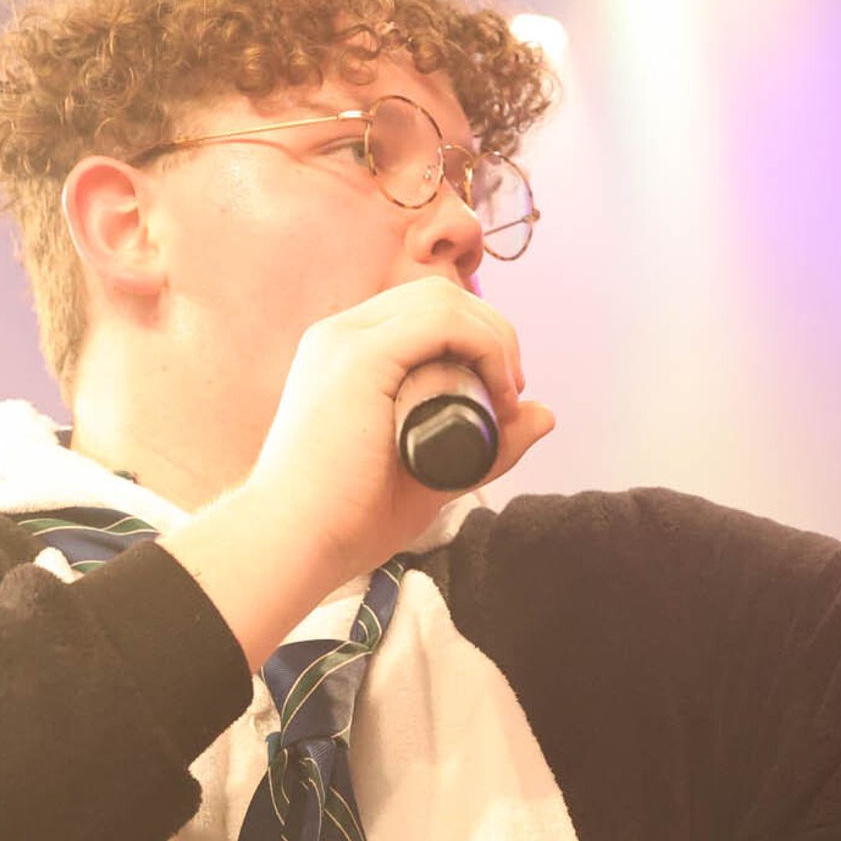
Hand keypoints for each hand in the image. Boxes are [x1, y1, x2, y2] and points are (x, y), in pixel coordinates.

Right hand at [238, 277, 555, 584]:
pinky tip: (497, 389)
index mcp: (347, 351)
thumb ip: (489, 447)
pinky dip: (483, 346)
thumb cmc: (350, 516)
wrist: (294, 543)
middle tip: (512, 391)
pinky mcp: (358, 356)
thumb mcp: (436, 474)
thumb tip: (546, 412)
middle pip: (440, 297)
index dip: (478, 337)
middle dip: (494, 333)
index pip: (426, 311)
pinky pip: (440, 322)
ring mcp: (346, 340)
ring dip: (494, 337)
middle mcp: (342, 334)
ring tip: (507, 392)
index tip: (502, 392)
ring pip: (444, 301)